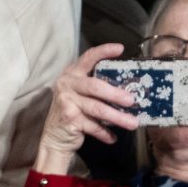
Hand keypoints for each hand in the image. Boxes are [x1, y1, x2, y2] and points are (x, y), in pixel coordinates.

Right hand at [34, 44, 140, 173]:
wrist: (54, 137)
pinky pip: (93, 126)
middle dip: (116, 94)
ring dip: (117, 117)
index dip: (103, 52)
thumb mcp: (80, 95)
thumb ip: (96, 88)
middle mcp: (67, 84)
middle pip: (96, 86)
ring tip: (132, 123)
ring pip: (97, 109)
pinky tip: (112, 137)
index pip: (88, 57)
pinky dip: (105, 133)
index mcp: (72, 74)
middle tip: (132, 100)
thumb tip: (128, 90)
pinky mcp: (69, 119)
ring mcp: (66, 102)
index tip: (120, 49)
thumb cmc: (73, 113)